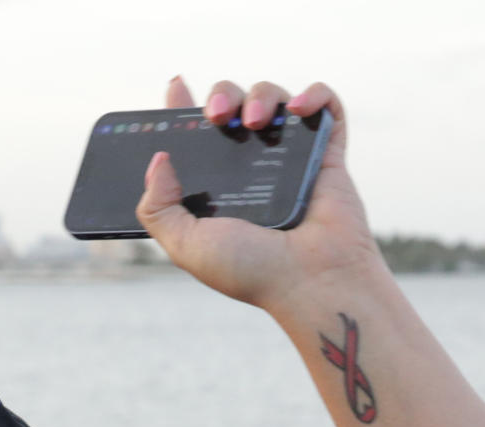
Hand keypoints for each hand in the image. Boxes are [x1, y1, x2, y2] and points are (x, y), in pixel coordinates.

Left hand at [137, 77, 386, 311]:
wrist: (311, 281)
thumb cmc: (250, 270)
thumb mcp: (184, 245)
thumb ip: (157, 208)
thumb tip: (158, 159)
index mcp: (216, 185)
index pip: (195, 136)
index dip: (182, 108)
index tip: (175, 87)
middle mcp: (250, 167)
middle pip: (234, 105)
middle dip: (222, 95)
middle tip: (216, 114)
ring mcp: (289, 157)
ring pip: (274, 98)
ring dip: (262, 94)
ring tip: (254, 121)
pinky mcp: (327, 153)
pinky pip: (325, 107)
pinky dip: (315, 95)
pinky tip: (299, 108)